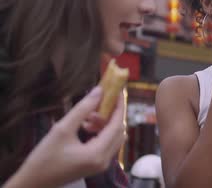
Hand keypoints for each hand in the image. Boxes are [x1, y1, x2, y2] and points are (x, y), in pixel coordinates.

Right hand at [6, 86, 125, 187]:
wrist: (34, 182)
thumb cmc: (44, 157)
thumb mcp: (62, 129)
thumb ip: (82, 109)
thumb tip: (99, 91)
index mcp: (97, 154)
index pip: (117, 125)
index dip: (118, 106)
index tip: (118, 91)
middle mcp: (104, 161)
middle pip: (118, 131)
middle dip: (111, 114)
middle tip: (100, 101)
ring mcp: (101, 165)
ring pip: (113, 137)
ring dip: (104, 123)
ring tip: (87, 117)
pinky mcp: (96, 165)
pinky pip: (106, 144)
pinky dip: (100, 132)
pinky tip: (85, 126)